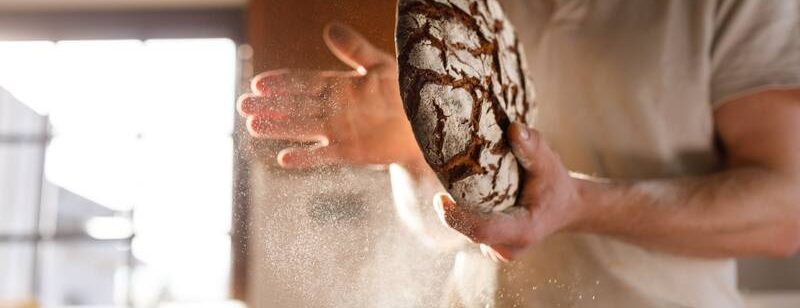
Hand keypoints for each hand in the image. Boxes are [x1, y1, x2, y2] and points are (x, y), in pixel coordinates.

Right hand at [237, 23, 424, 168]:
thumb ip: (354, 49)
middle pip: (295, 106)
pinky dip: (305, 158)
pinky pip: (324, 155)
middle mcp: (333, 109)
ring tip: (253, 126)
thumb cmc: (405, 91)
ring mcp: (339, 131)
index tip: (258, 82)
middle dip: (270, 105)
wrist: (425, 124)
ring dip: (279, 128)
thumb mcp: (380, 65)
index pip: (303, 82)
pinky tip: (284, 158)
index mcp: (338, 86)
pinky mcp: (350, 152)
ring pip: (302, 128)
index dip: (282, 82)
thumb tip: (328, 28)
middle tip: (243, 105)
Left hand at [434, 122, 587, 261]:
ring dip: (458, 208)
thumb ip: (533, 147)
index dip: (457, 218)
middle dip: (453, 207)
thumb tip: (514, 128)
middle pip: (470, 230)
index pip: (483, 230)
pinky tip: (466, 193)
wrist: (565, 207)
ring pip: (467, 230)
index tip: (439, 198)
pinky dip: (464, 212)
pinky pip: (469, 230)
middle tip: (444, 176)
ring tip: (455, 181)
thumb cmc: (555, 184)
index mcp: (524, 230)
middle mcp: (509, 247)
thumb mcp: (549, 163)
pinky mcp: (491, 246)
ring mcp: (499, 251)